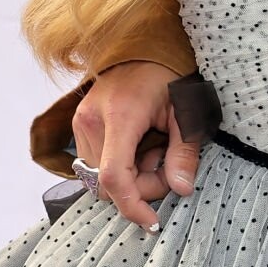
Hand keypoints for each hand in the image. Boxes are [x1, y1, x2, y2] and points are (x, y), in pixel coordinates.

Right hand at [70, 60, 195, 229]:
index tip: (152, 221)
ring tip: (157, 151)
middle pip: (109, 183)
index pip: (114, 177)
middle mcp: (92, 120)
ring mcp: (81, 122)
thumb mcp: (188, 110)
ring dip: (131, 177)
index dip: (132, 206)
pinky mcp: (79, 125)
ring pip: (100, 177)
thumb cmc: (170, 74)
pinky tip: (141, 147)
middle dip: (141, 187)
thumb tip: (182, 189)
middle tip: (170, 168)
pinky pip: (96, 163)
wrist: (145, 45)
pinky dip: (120, 166)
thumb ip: (184, 151)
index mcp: (121, 114)